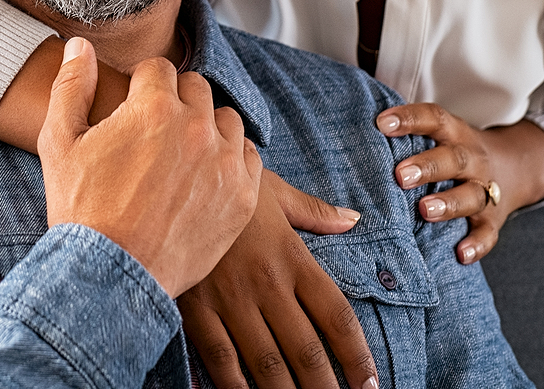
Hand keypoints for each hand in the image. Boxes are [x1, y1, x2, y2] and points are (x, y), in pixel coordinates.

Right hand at [40, 38, 261, 296]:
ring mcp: (224, 163)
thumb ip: (70, 85)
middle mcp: (196, 127)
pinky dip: (231, 160)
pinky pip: (250, 158)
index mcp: (153, 106)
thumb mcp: (59, 141)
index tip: (133, 108)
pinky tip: (205, 176)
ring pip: (226, 120)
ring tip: (181, 154)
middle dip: (175, 102)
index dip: (141, 85)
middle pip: (196, 89)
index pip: (158, 69)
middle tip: (154, 134)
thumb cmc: (80, 209)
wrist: (109, 276)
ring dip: (206, 128)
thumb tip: (78, 45)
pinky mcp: (243, 197)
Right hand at [178, 170, 376, 388]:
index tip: (370, 382)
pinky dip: (234, 387)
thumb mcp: (275, 191)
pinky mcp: (196, 308)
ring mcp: (231, 299)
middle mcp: (267, 284)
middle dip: (325, 388)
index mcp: (292, 257)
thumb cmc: (227, 183)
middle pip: (306, 350)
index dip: (357, 355)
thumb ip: (315, 213)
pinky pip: (219, 358)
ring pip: (267, 364)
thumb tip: (352, 219)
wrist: (173, 175)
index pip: (336, 316)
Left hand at [377, 103, 543, 263]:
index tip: (382, 123)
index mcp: (454, 134)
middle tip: (400, 175)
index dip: (410, 119)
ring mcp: (485, 190)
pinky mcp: (493, 220)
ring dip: (449, 203)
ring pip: (471, 195)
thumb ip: (407, 134)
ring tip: (425, 210)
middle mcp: (472, 160)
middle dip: (428, 167)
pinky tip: (461, 253)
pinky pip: (488, 233)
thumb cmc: (454, 151)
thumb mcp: (440, 134)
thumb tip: (353, 129)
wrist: (514, 168)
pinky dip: (477, 244)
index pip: (434, 119)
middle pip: (454, 159)